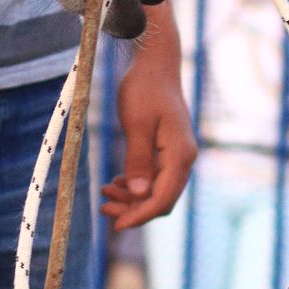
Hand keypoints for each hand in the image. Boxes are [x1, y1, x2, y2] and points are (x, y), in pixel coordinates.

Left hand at [101, 36, 196, 230]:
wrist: (155, 64)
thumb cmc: (144, 89)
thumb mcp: (136, 124)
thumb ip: (138, 159)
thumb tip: (138, 194)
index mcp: (180, 154)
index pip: (162, 198)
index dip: (140, 215)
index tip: (116, 224)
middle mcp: (184, 158)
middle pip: (162, 199)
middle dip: (134, 209)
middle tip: (104, 209)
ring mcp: (177, 154)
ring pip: (157, 190)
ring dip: (133, 197)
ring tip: (105, 194)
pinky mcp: (168, 149)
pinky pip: (155, 177)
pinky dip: (136, 184)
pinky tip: (117, 182)